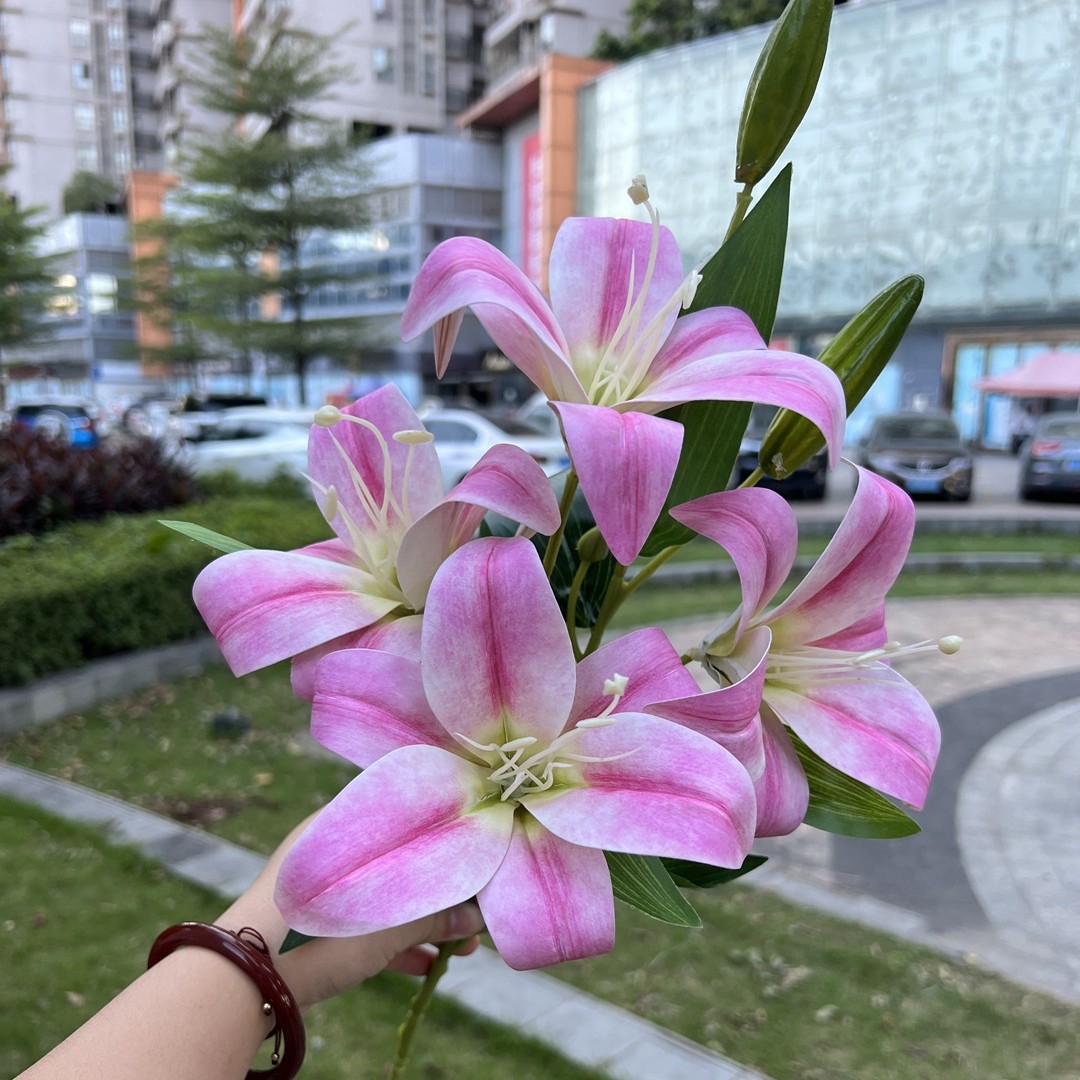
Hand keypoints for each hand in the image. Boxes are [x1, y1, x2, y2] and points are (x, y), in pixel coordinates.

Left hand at [215, 814, 484, 1009]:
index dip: (447, 838)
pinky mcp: (315, 922)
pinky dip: (396, 938)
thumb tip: (474, 922)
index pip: (407, 814)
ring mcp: (323, 885)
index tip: (479, 860)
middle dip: (442, 891)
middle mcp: (334, 843)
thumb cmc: (319, 932)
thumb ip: (434, 917)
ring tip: (462, 946)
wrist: (242, 975)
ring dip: (424, 920)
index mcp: (344, 820)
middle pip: (401, 860)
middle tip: (475, 914)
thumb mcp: (387, 924)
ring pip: (386, 894)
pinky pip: (366, 921)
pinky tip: (428, 963)